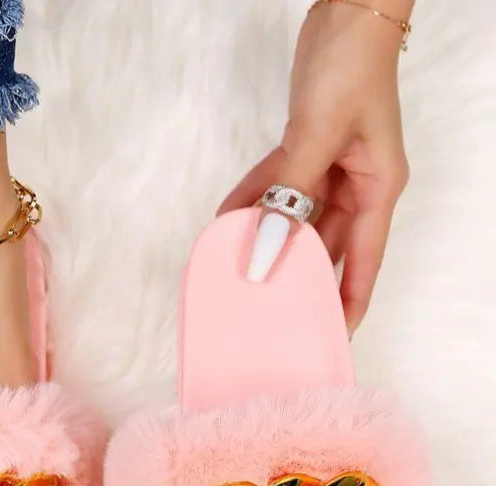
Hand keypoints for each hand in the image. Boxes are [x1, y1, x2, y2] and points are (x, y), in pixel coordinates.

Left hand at [219, 1, 411, 332]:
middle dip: (296, 274)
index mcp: (377, 190)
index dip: (347, 302)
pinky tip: (227, 220)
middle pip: (326, 246)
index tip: (329, 335)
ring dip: (266, 237)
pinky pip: (276, 186)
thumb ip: (287, 197)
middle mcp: (356, 186)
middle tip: (268, 309)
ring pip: (295, 218)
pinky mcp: (305, 151)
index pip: (364, 262)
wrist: (345, 13)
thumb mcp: (318, 138)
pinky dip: (253, 200)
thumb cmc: (350, 69)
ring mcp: (329, 169)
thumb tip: (260, 251)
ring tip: (237, 269)